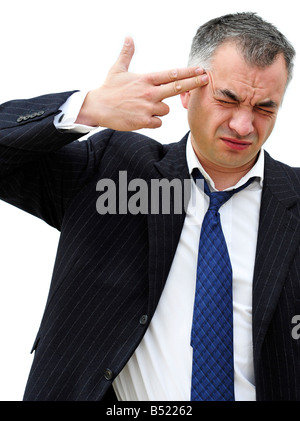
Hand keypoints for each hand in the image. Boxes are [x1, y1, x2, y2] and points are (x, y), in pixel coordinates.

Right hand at [75, 37, 207, 130]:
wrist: (97, 108)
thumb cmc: (108, 89)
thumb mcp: (117, 69)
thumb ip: (127, 54)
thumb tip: (128, 37)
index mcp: (146, 79)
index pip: (171, 74)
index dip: (187, 72)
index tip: (200, 69)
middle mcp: (149, 93)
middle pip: (177, 88)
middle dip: (193, 83)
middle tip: (206, 80)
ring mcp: (147, 108)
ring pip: (166, 110)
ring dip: (160, 110)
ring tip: (144, 107)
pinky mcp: (143, 121)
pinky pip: (158, 122)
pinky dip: (153, 121)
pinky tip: (142, 117)